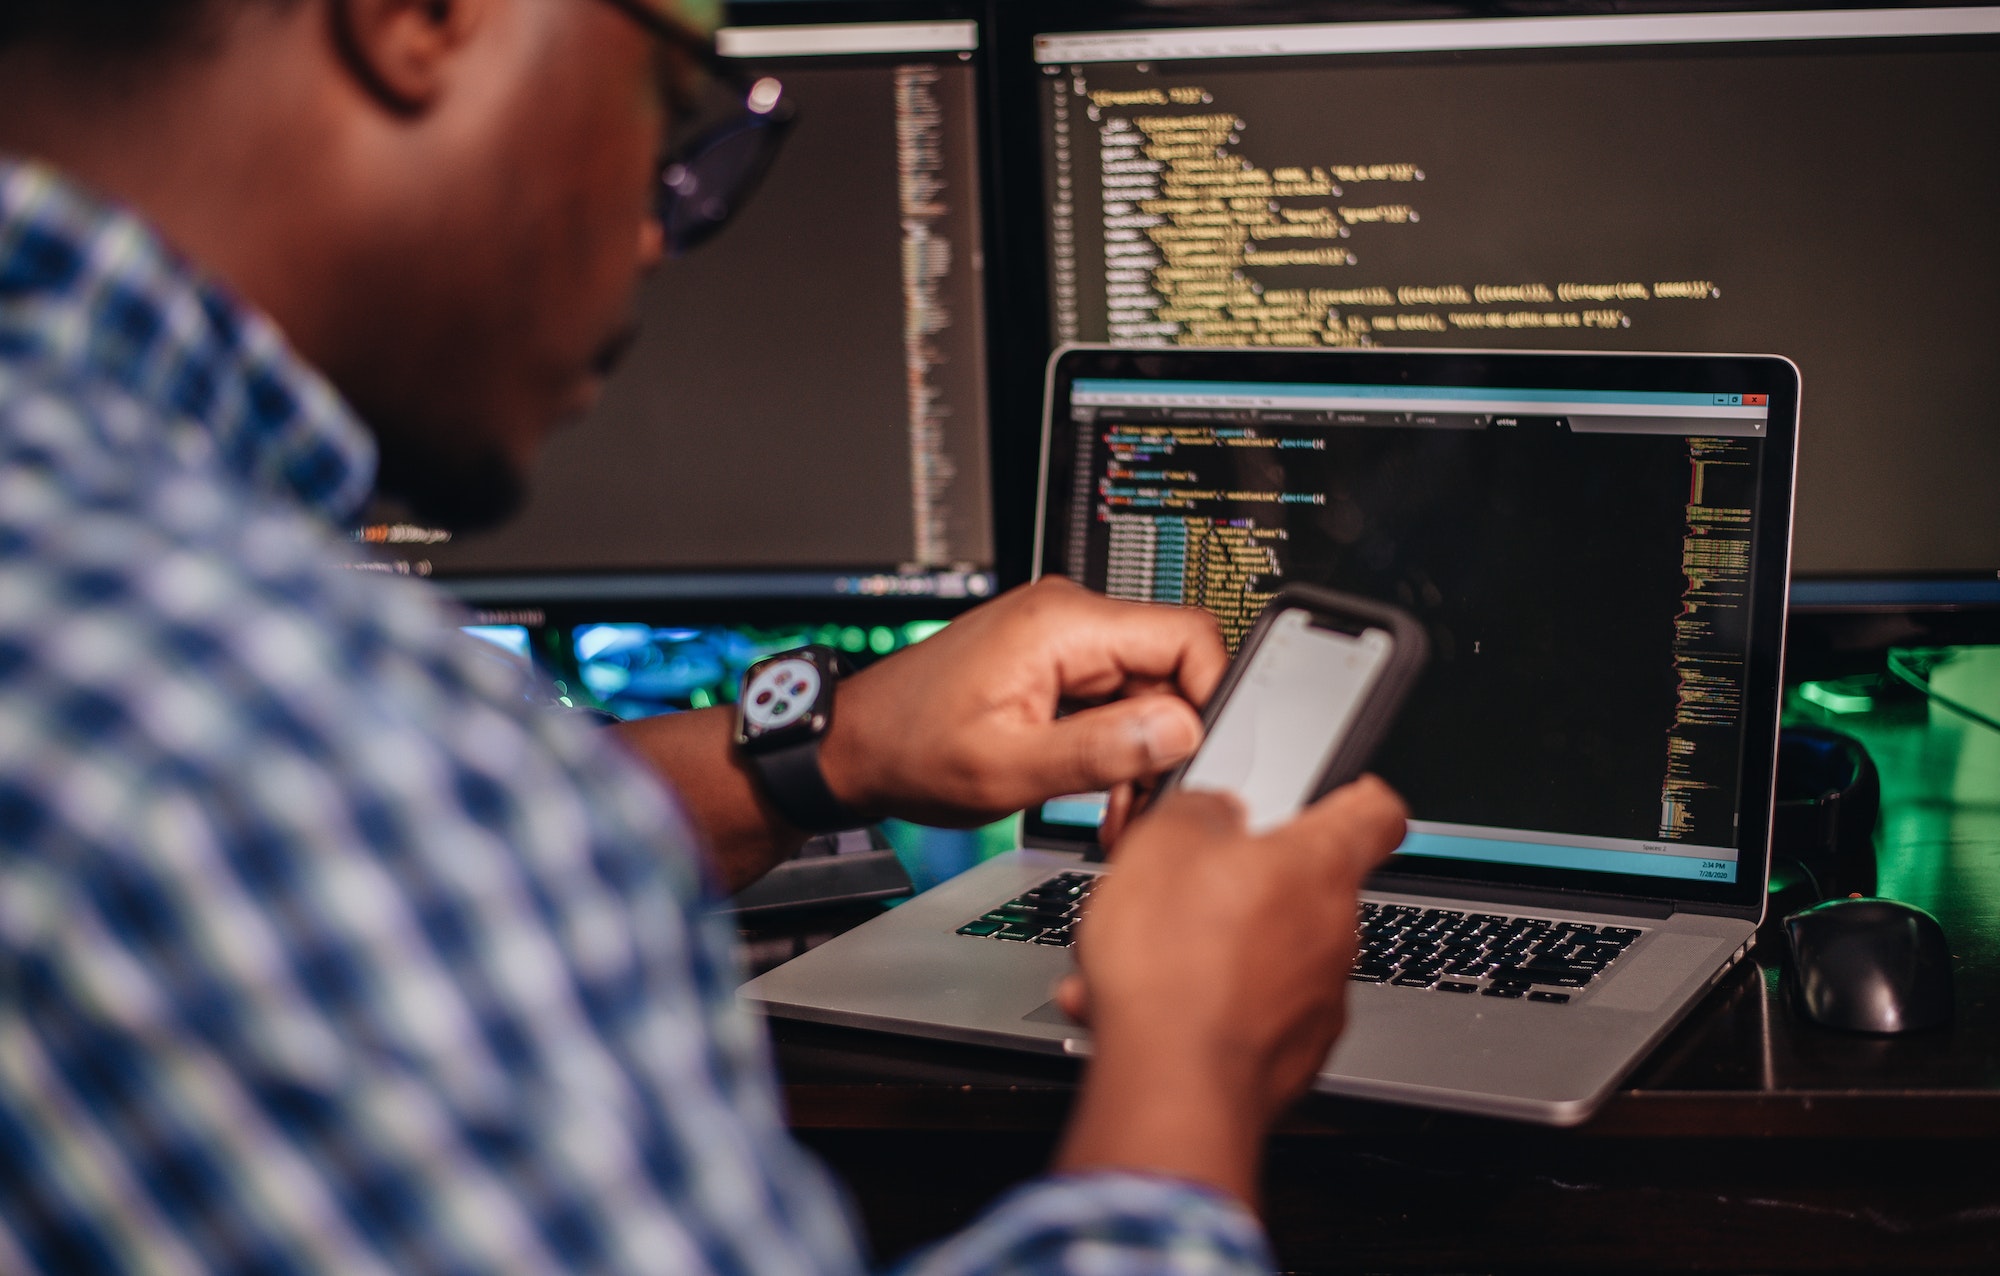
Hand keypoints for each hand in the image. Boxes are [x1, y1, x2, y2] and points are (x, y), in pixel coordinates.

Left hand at [818, 576, 1227, 826]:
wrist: (856, 745)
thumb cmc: (910, 749)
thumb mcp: (1008, 768)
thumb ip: (1100, 751)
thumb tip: (1181, 731)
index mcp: (1063, 625)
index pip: (1187, 635)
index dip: (1211, 698)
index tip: (1200, 759)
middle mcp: (1070, 619)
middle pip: (1172, 671)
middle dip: (1172, 744)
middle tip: (1151, 805)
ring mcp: (1064, 640)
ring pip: (1150, 694)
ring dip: (1145, 756)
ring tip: (1119, 813)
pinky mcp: (1057, 666)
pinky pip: (1116, 703)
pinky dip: (1119, 750)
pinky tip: (1103, 794)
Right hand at [1053, 777, 1408, 1203]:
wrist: (1171, 1086)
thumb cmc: (1176, 966)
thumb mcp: (1163, 841)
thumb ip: (1201, 810)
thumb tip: (1214, 811)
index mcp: (1319, 866)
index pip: (1375, 812)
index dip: (1353, 795)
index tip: (1333, 795)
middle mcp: (1335, 933)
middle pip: (1299, 890)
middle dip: (1239, 888)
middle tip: (1181, 890)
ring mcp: (1318, 1001)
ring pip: (1261, 956)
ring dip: (1208, 952)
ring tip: (1139, 961)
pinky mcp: (1289, 1057)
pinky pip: (1243, 1013)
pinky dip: (1199, 1007)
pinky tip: (1141, 1009)